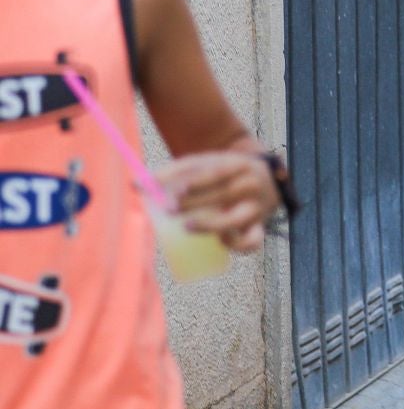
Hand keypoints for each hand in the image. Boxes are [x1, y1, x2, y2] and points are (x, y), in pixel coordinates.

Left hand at [158, 152, 278, 252]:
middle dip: (195, 203)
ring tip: (188, 227)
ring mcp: (256, 207)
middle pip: (224, 193)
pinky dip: (239, 244)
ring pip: (238, 218)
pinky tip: (221, 241)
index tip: (175, 191)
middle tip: (170, 210)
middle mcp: (250, 185)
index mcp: (238, 165)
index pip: (218, 172)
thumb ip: (172, 173)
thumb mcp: (204, 164)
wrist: (263, 177)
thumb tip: (134, 186)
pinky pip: (253, 241)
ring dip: (213, 224)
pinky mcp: (259, 227)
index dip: (196, 182)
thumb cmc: (222, 172)